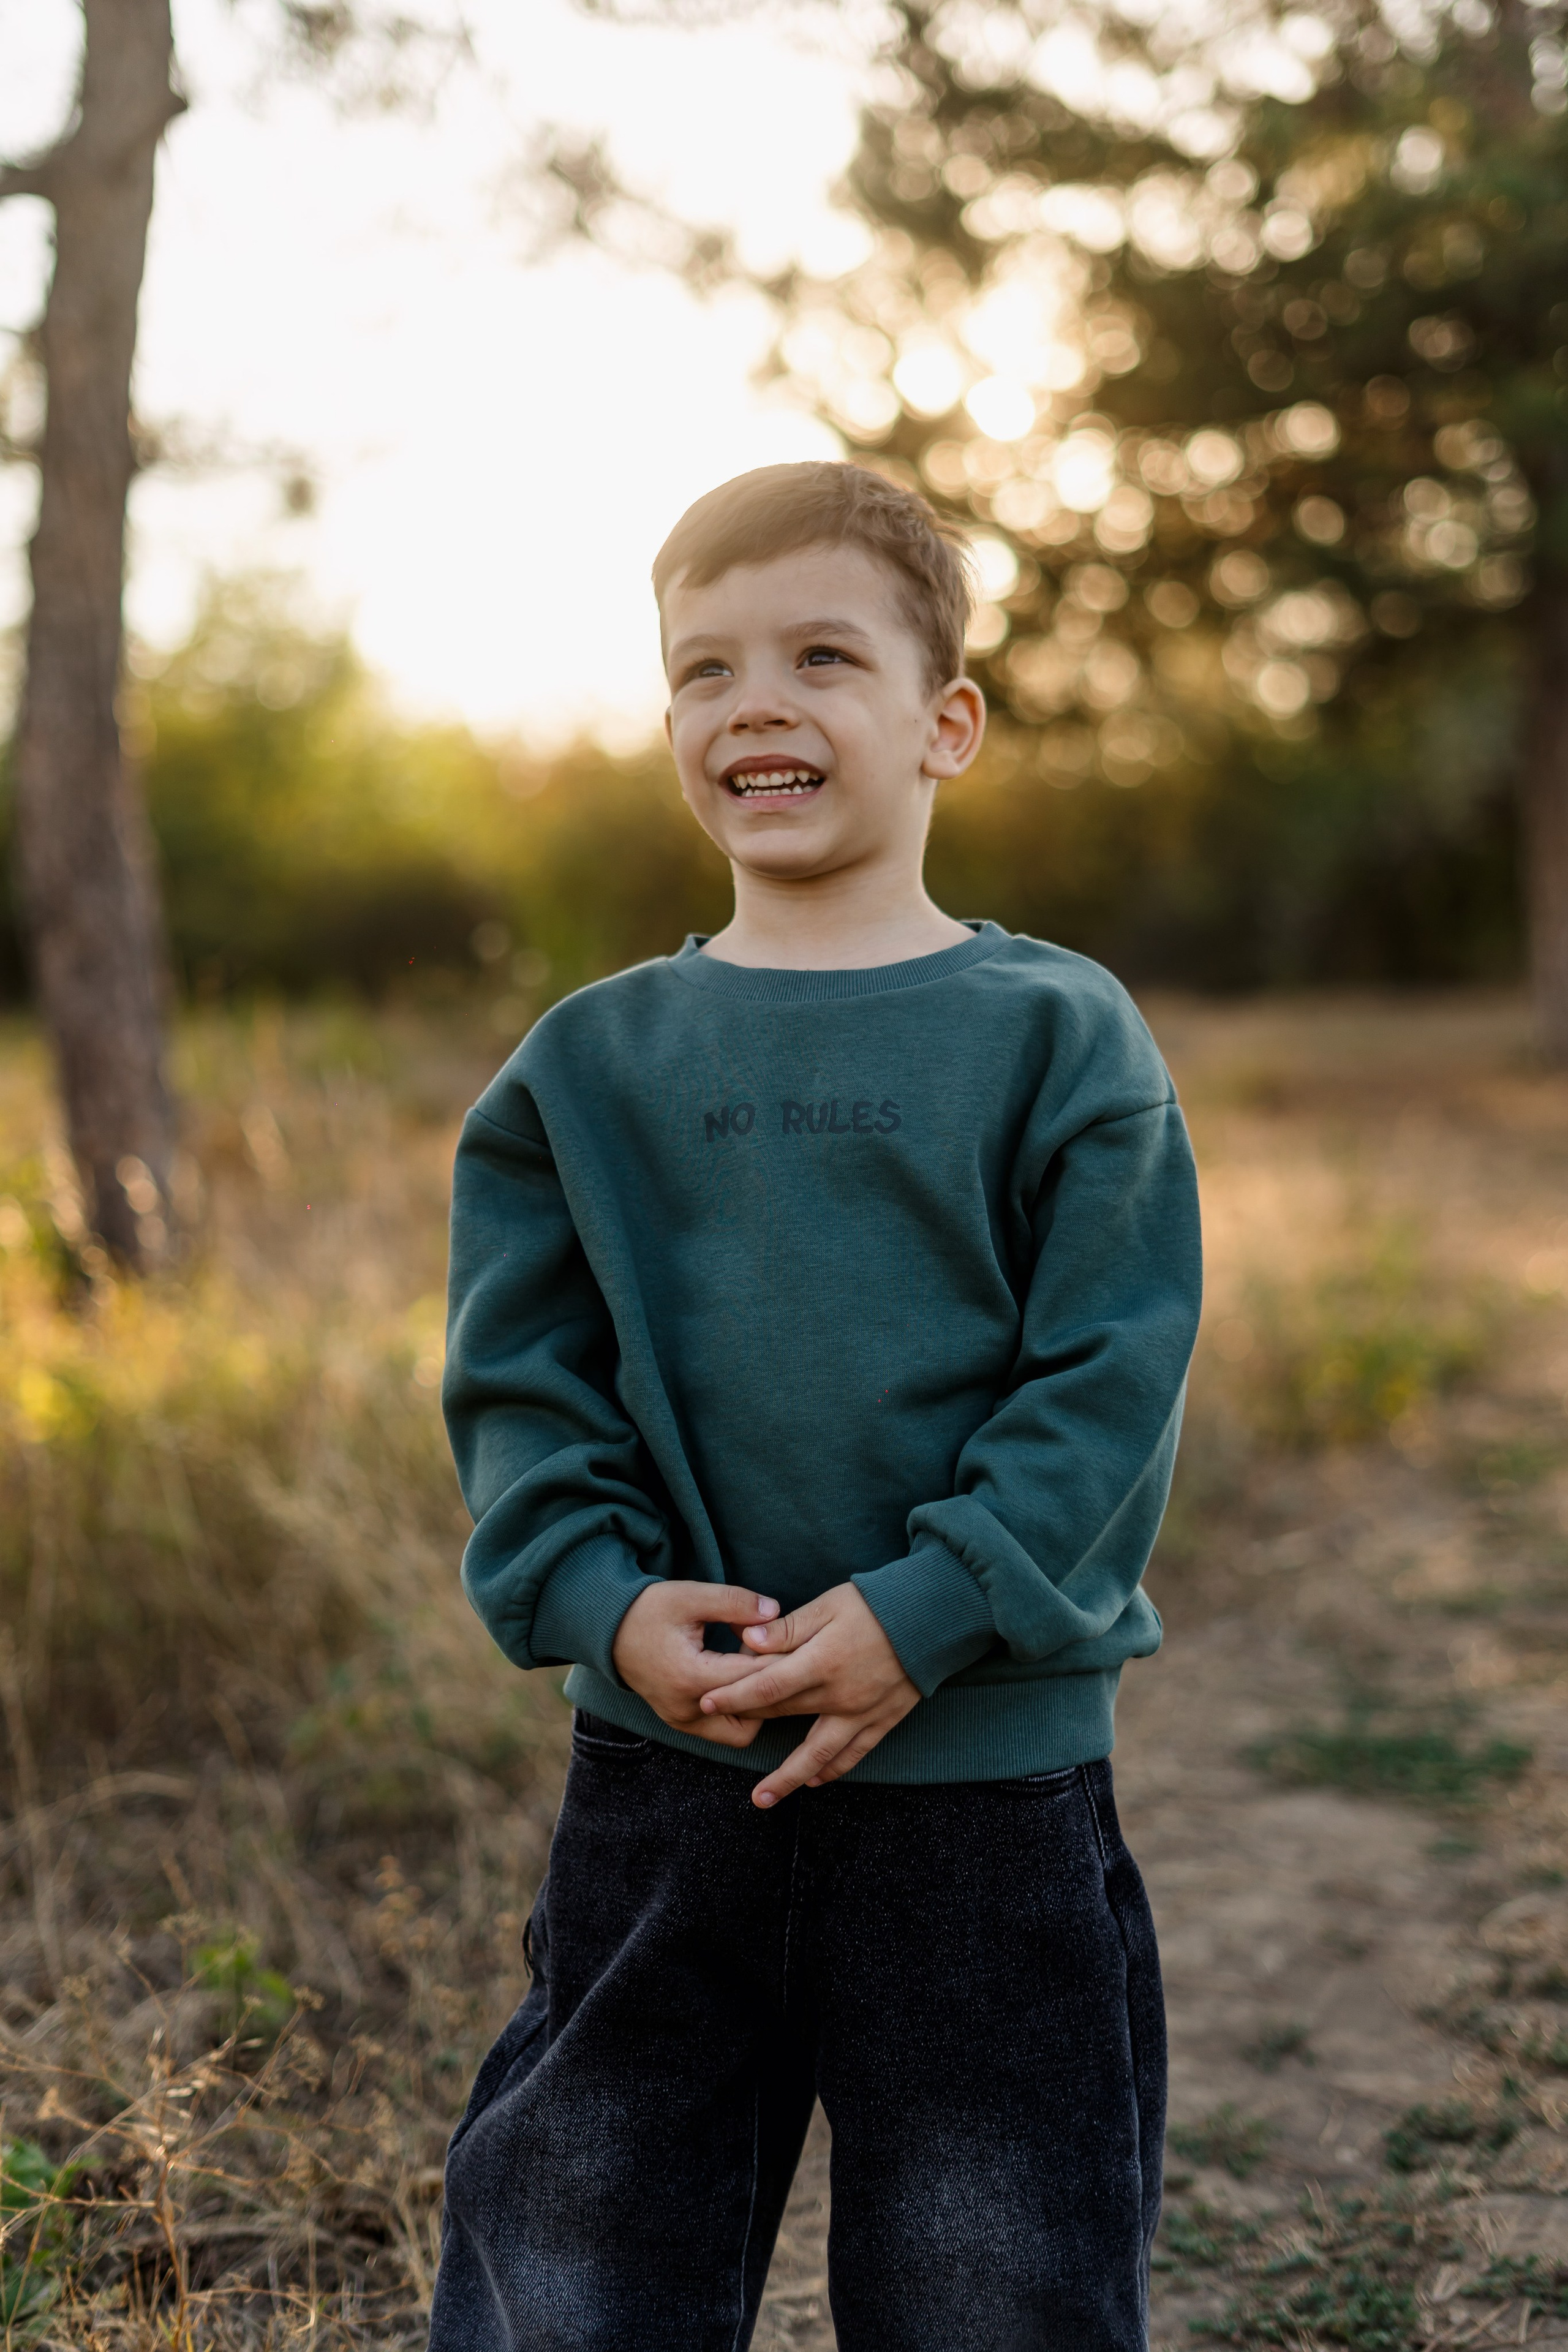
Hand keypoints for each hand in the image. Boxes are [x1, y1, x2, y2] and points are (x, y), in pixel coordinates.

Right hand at [611, 1580, 780, 1745]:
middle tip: (783, 1660)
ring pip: (741, 1732)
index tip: (798, 1644)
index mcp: (690, 1677)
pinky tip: (743, 1680)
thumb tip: (775, 1611)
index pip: (752, 1678)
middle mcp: (687, 1709)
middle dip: (774, 1689)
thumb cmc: (649, 1610)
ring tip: (759, 1670)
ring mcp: (682, 1721)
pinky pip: (723, 1731)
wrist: (608, 1631)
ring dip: (758, 1706)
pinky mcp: (681, 1723)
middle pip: (753, 1715)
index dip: (780, 1660)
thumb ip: (734, 1602)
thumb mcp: (690, 1596)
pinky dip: (740, 1711)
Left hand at [700, 1582, 919, 1807]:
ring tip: (762, 1799)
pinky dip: (832, 1770)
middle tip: (720, 1734)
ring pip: (818, 1754)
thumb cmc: (878, 1604)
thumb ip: (789, 1628)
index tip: (704, 1703)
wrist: (935, 1616)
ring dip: (787, 1778)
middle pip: (784, 1717)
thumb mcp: (830, 1605)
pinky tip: (815, 1781)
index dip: (733, 1697)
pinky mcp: (884, 1720)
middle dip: (750, 1725)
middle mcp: (840, 1696)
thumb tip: (749, 1642)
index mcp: (822, 1662)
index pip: (766, 1687)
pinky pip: (854, 1754)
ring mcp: (863, 1713)